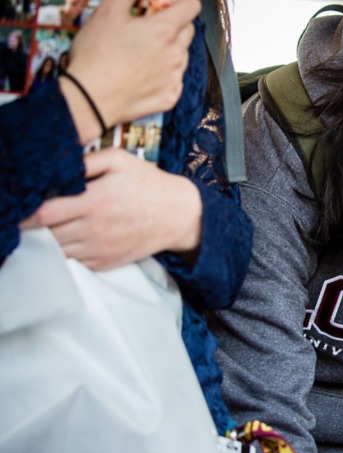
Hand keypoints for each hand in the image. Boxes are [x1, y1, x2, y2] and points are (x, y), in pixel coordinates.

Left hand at [20, 148, 201, 269]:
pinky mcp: (106, 262)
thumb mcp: (120, 160)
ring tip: (46, 229)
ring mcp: (100, 249)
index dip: (26, 213)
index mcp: (95, 201)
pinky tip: (67, 240)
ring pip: (57, 250)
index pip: (45, 213)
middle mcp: (94, 229)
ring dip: (46, 241)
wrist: (180, 215)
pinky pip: (74, 262)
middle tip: (27, 218)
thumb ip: (86, 160)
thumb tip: (57, 166)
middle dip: (32, 227)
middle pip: (46, 234)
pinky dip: (64, 253)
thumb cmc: (150, 184)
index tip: (20, 207)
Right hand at [62, 0, 199, 141]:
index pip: (191, 7)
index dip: (182, 1)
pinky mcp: (170, 97)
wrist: (89, 98)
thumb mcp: (108, 11)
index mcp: (164, 31)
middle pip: (188, 31)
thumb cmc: (96, 55)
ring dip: (169, 49)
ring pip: (182, 56)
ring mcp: (174, 78)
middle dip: (174, 23)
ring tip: (141, 52)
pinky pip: (174, 80)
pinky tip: (142, 73)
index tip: (168, 3)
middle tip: (149, 26)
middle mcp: (176, 55)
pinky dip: (164, 73)